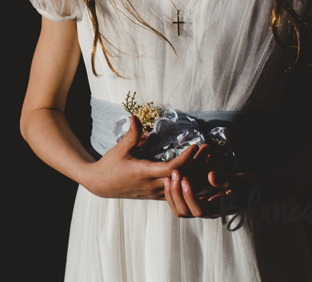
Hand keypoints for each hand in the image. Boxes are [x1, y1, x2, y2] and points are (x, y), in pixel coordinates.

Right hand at [83, 116, 199, 199]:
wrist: (101, 185)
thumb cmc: (110, 165)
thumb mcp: (120, 149)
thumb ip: (131, 134)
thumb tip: (135, 117)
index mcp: (144, 173)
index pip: (171, 169)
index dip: (185, 159)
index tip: (196, 146)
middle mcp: (153, 185)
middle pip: (183, 179)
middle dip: (199, 165)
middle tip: (210, 150)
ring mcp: (156, 192)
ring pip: (183, 187)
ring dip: (199, 174)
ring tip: (210, 159)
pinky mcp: (157, 195)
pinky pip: (179, 191)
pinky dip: (191, 182)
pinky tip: (201, 173)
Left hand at [164, 144, 260, 218]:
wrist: (258, 191)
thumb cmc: (252, 186)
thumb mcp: (242, 181)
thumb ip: (226, 179)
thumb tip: (210, 177)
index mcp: (219, 209)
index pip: (198, 210)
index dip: (189, 196)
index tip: (185, 179)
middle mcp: (209, 211)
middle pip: (185, 211)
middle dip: (176, 193)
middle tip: (174, 174)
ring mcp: (204, 207)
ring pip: (181, 208)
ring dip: (172, 193)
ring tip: (169, 176)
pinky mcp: (200, 201)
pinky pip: (182, 201)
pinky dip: (175, 191)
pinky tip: (173, 176)